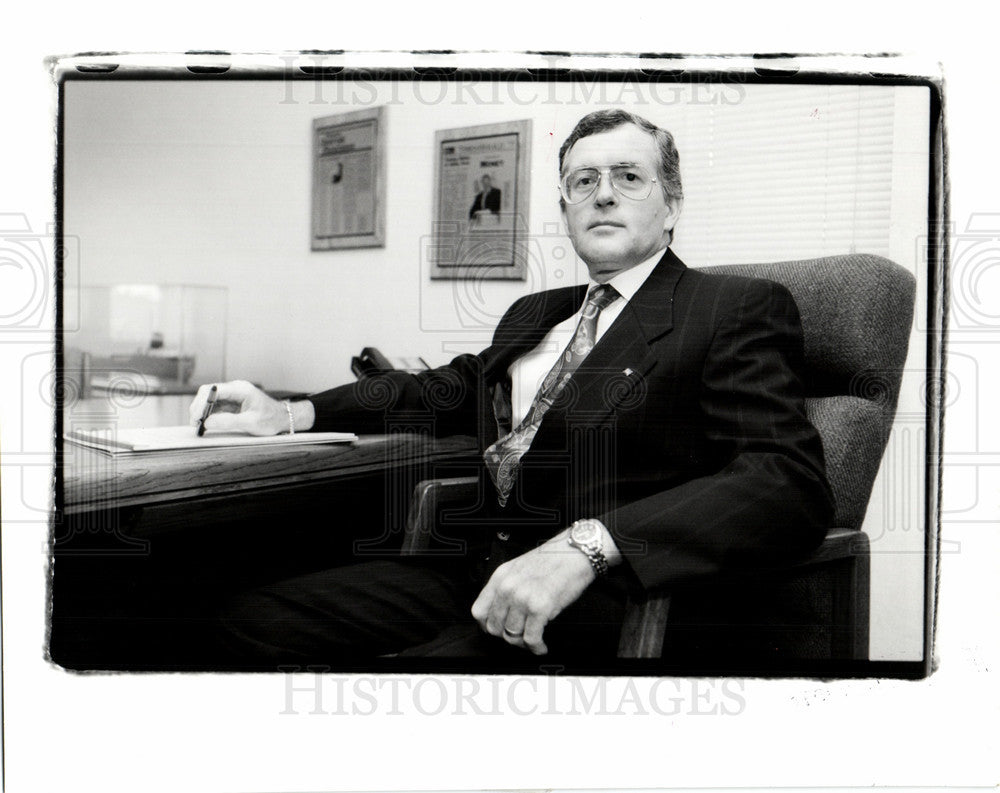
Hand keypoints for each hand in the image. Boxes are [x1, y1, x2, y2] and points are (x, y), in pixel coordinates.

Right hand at [188, 380, 312, 435]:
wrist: (282, 418)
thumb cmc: (271, 419)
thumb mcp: (251, 422)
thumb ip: (229, 421)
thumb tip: (208, 422)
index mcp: (240, 389)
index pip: (212, 390)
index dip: (201, 402)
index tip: (196, 416)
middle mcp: (235, 389)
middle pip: (208, 393)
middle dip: (198, 407)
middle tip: (194, 423)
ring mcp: (233, 395)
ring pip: (209, 400)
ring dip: (202, 411)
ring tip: (198, 425)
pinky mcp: (232, 403)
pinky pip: (215, 406)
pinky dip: (208, 414)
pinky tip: (205, 424)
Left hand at [470, 531, 595, 655]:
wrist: (575, 554)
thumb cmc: (552, 560)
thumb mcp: (518, 569)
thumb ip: (506, 589)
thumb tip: (502, 614)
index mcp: (500, 578)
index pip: (479, 612)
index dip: (487, 626)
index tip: (498, 630)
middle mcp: (508, 588)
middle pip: (495, 627)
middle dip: (507, 636)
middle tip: (520, 637)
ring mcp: (522, 598)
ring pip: (512, 635)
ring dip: (523, 643)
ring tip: (533, 641)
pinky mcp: (540, 608)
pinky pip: (531, 639)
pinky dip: (537, 648)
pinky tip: (541, 647)